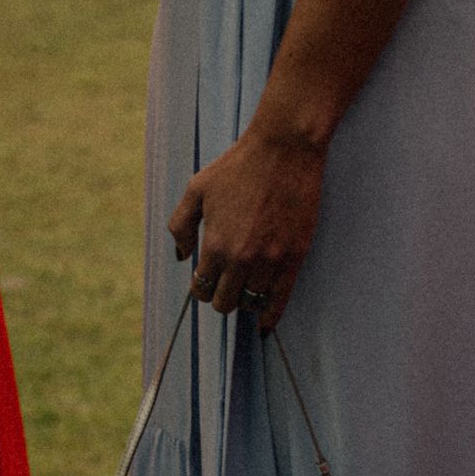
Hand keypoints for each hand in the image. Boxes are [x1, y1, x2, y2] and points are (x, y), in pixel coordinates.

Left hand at [169, 122, 324, 331]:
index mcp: (215, 245)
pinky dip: (270, 317)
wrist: (284, 150)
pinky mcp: (294, 258)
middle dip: (221, 297)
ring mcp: (270, 261)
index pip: (202, 289)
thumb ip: (180, 225)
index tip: (206, 280)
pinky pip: (280, 301)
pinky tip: (265, 325)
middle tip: (225, 285)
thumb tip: (182, 256)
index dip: (201, 287)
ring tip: (246, 288)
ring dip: (246, 299)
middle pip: (225, 303)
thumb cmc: (237, 166)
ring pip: (251, 303)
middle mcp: (241, 259)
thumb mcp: (196, 189)